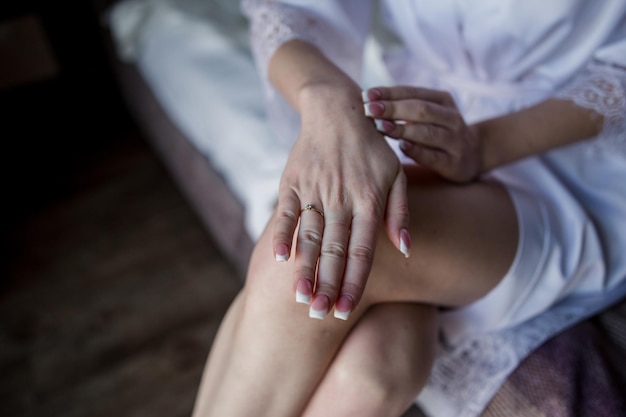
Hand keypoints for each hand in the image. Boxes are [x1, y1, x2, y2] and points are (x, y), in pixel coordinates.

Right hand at [272, 84, 409, 319]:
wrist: (338, 110)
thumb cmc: (372, 149)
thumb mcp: (396, 175)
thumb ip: (400, 213)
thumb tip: (406, 249)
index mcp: (369, 200)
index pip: (362, 250)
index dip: (354, 281)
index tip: (346, 310)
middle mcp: (342, 198)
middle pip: (335, 250)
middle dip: (328, 285)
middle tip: (321, 315)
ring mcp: (315, 190)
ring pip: (310, 236)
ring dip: (305, 268)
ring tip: (301, 298)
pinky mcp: (293, 181)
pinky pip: (285, 211)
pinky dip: (281, 233)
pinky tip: (278, 258)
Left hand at [363, 86, 481, 181]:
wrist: (474, 154)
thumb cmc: (438, 131)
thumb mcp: (428, 114)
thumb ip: (405, 107)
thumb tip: (368, 101)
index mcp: (443, 100)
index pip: (413, 93)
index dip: (390, 93)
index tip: (367, 95)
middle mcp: (452, 118)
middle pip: (421, 110)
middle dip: (393, 109)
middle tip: (370, 109)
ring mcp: (455, 141)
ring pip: (427, 132)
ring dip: (402, 129)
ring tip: (380, 126)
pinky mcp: (454, 163)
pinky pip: (433, 156)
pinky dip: (417, 150)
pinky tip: (401, 147)